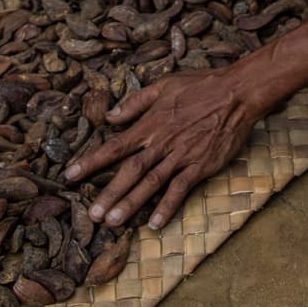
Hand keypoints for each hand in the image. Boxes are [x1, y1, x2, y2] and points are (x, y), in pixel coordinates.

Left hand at [64, 69, 260, 229]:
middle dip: (109, 192)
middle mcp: (162, 142)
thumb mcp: (164, 85)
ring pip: (151, 182)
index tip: (70, 175)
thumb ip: (135, 102)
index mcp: (151, 123)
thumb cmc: (201, 86)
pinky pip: (181, 188)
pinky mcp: (200, 165)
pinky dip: (168, 205)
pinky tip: (155, 222)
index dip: (92, 161)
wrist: (237, 92)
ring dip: (131, 203)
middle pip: (130, 170)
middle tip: (91, 215)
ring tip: (113, 222)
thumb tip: (110, 116)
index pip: (115, 145)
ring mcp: (182, 155)